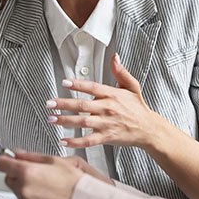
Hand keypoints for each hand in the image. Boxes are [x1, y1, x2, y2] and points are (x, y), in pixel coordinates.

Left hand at [0, 149, 85, 198]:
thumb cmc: (73, 182)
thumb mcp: (54, 161)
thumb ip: (31, 156)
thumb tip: (18, 153)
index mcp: (27, 172)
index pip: (0, 163)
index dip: (4, 158)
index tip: (7, 157)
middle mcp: (23, 189)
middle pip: (8, 177)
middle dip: (17, 172)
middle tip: (33, 171)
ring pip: (16, 190)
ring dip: (24, 185)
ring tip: (43, 184)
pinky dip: (30, 197)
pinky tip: (44, 193)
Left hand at [45, 53, 166, 149]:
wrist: (148, 129)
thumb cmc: (138, 108)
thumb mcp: (132, 86)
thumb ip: (121, 72)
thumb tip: (115, 57)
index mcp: (112, 95)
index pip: (92, 87)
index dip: (78, 85)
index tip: (64, 82)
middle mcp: (108, 109)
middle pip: (82, 105)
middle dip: (64, 104)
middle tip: (49, 103)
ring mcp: (106, 124)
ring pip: (82, 122)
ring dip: (65, 121)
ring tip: (51, 119)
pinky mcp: (106, 137)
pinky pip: (88, 140)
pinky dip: (75, 141)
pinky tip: (63, 141)